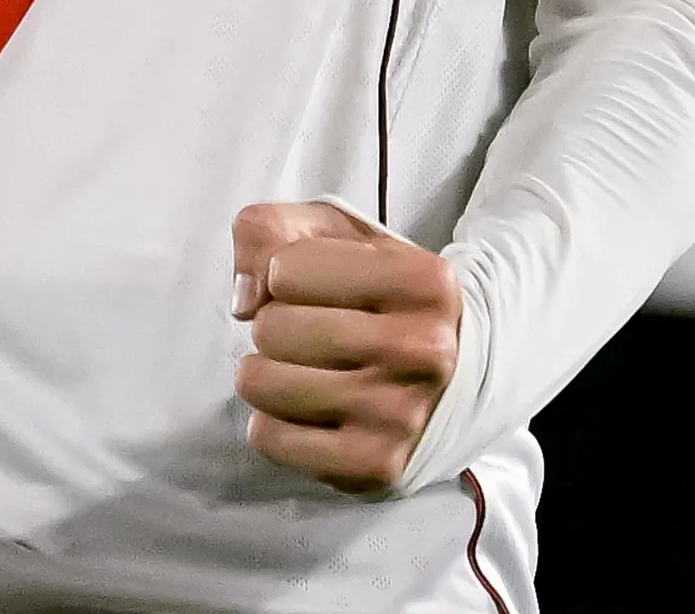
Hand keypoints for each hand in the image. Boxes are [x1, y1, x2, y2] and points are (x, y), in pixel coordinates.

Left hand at [228, 200, 459, 497]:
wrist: (450, 379)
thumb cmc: (379, 295)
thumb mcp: (337, 236)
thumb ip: (271, 229)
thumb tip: (245, 299)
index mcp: (424, 281)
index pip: (284, 269)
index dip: (283, 274)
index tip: (314, 287)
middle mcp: (423, 350)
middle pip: (272, 328)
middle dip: (272, 324)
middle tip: (304, 332)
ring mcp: (401, 414)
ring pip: (264, 384)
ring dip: (264, 373)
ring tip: (298, 367)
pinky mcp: (375, 466)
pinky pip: (270, 439)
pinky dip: (269, 421)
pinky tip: (302, 409)